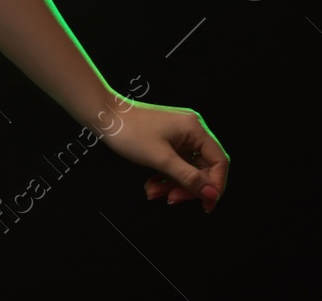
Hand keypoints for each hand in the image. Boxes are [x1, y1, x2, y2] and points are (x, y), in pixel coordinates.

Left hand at [98, 97, 228, 212]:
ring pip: (186, 168)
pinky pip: (174, 164)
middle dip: (187, 186)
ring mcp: (178, 135)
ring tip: (153, 193)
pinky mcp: (166, 141)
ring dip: (172, 184)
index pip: (219, 162)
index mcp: (195, 129)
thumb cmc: (129, 131)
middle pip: (202, 167)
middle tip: (172, 200)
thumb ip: (189, 177)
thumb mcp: (161, 159)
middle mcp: (190, 130)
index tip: (205, 205)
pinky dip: (164, 177)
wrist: (102, 116)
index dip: (215, 185)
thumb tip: (212, 194)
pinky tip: (150, 185)